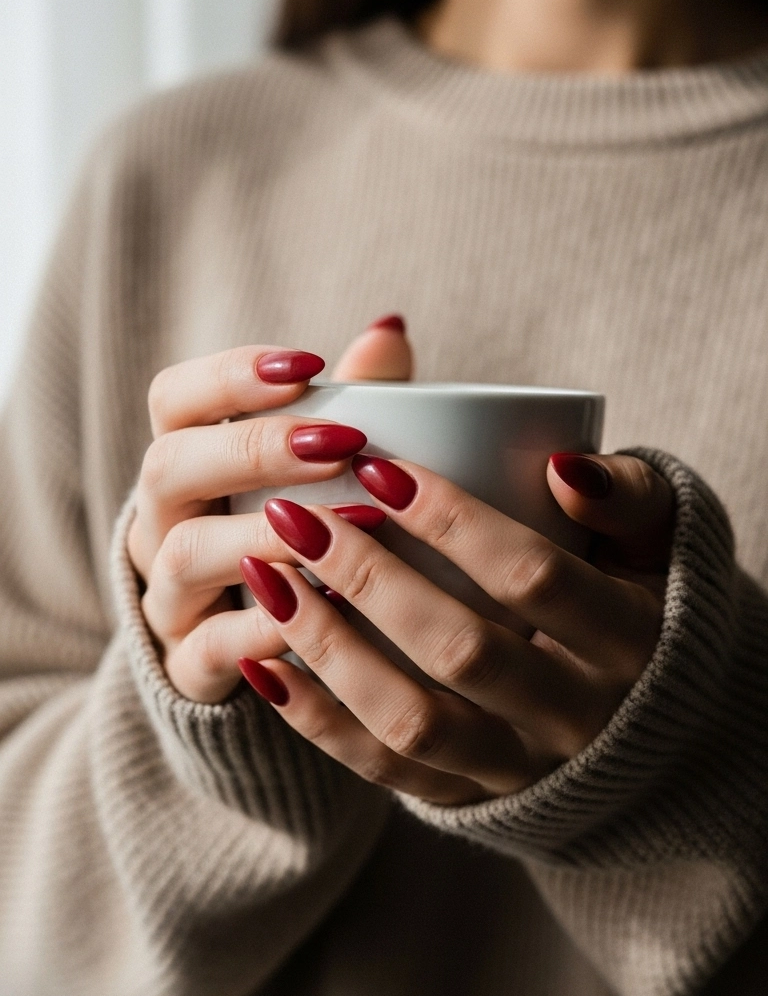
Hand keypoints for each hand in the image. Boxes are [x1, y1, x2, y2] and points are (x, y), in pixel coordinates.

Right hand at [127, 318, 411, 700]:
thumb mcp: (321, 476)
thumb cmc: (302, 544)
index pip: (174, 399)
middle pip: (168, 467)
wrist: (266, 662)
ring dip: (265, 536)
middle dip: (253, 450)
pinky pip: (209, 645)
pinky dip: (266, 627)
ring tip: (347, 527)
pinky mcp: (187, 666)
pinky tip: (325, 609)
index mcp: (188, 465)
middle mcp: (162, 524)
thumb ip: (351, 407)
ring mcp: (169, 598)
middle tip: (341, 445)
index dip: (230, 375)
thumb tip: (390, 330)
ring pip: (185, 556)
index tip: (309, 363)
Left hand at [236, 452, 674, 804]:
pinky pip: (381, 771)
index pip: (534, 578)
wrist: (651, 734)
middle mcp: (575, 717)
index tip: (376, 468)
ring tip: (267, 578)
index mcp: (628, 641)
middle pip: (461, 652)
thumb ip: (630, 494)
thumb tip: (562, 467)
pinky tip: (262, 661)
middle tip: (296, 516)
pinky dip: (315, 719)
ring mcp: (517, 768)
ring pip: (412, 722)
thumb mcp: (657, 543)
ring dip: (329, 648)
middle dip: (370, 579)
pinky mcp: (465, 801)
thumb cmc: (637, 600)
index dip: (454, 522)